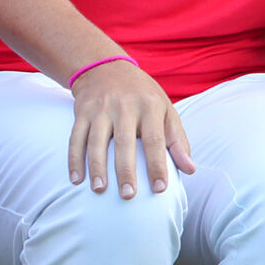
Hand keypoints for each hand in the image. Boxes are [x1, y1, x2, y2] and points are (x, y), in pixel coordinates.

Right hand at [68, 61, 194, 198]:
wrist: (107, 68)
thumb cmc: (143, 96)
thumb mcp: (165, 110)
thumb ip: (177, 140)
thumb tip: (190, 169)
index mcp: (150, 106)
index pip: (155, 139)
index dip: (158, 164)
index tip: (160, 189)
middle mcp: (125, 106)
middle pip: (125, 142)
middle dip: (126, 170)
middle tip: (128, 196)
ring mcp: (101, 108)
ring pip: (97, 141)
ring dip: (97, 167)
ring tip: (100, 190)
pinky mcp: (82, 112)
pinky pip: (75, 138)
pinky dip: (74, 159)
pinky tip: (76, 179)